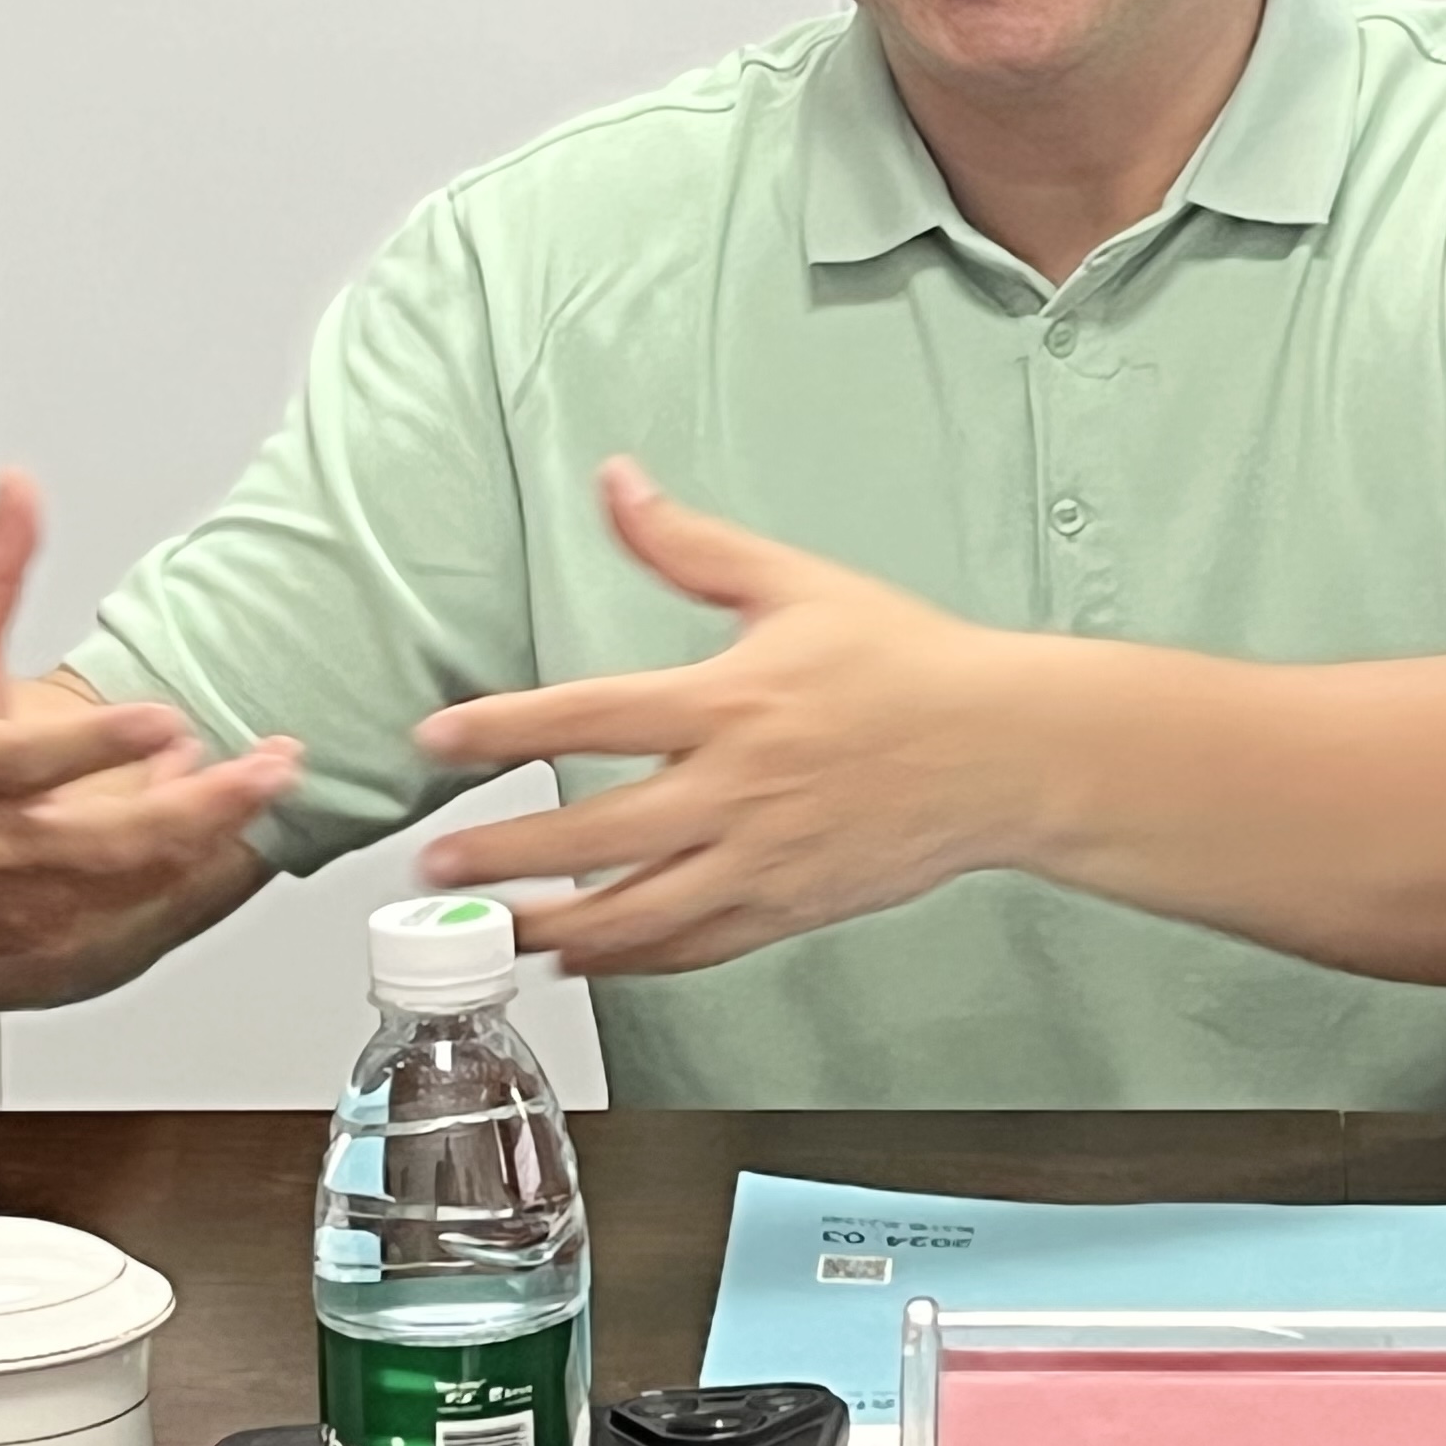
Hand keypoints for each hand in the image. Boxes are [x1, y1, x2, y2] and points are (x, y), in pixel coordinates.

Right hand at [0, 474, 301, 996]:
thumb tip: (20, 488)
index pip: (28, 765)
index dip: (97, 748)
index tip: (166, 721)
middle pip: (100, 842)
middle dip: (197, 809)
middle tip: (271, 768)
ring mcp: (16, 903)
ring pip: (124, 884)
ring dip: (202, 837)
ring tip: (263, 783)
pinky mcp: (41, 941)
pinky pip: (126, 916)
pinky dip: (178, 875)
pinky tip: (220, 828)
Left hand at [414, 459, 1047, 974]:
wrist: (1006, 750)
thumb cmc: (911, 665)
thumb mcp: (797, 585)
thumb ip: (692, 546)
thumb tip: (618, 484)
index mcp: (732, 703)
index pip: (590, 716)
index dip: (504, 729)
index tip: (439, 740)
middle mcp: (737, 791)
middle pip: (594, 835)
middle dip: (505, 856)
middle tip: (438, 866)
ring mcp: (763, 861)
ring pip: (637, 914)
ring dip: (554, 928)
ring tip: (494, 932)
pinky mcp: (789, 908)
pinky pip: (693, 948)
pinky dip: (631, 961)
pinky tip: (584, 957)